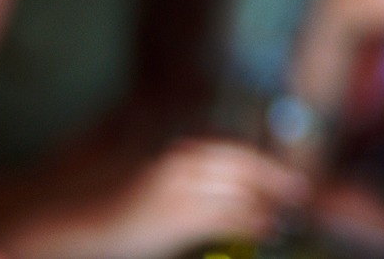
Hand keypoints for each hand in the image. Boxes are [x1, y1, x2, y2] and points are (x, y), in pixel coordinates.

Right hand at [95, 140, 309, 257]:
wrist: (84, 224)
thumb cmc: (123, 209)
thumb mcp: (161, 183)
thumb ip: (193, 178)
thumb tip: (232, 188)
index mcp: (181, 156)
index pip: (235, 153)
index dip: (267, 165)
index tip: (289, 176)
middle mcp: (182, 166)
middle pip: (243, 169)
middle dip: (275, 181)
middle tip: (299, 192)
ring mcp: (180, 191)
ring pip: (239, 194)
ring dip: (266, 205)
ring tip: (283, 216)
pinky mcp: (177, 217)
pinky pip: (227, 219)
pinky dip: (252, 224)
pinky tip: (267, 230)